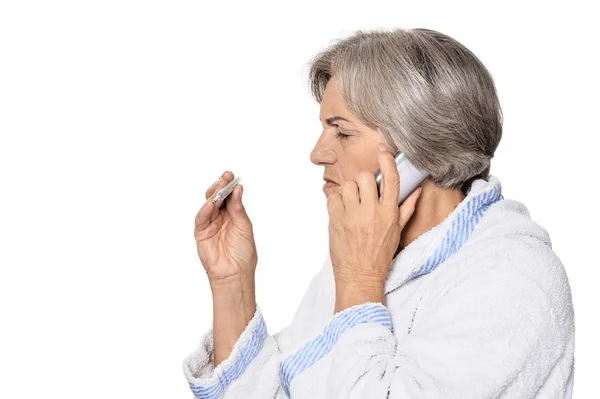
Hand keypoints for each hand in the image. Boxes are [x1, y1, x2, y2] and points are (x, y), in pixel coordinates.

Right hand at [194, 171, 257, 286]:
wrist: (235, 274)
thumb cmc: (243, 253)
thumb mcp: (244, 227)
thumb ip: (238, 209)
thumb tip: (238, 189)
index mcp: (233, 214)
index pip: (229, 196)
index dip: (229, 185)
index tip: (231, 175)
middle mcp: (220, 217)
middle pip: (217, 197)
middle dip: (220, 186)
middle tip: (225, 177)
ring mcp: (210, 224)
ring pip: (209, 205)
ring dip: (213, 195)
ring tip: (220, 186)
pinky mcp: (201, 233)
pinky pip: (201, 218)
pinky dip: (205, 210)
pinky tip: (211, 203)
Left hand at [327, 144, 422, 288]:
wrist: (359, 274)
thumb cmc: (379, 255)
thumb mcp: (397, 231)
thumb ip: (406, 208)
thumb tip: (417, 191)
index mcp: (389, 214)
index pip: (391, 180)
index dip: (387, 160)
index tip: (382, 149)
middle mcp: (371, 212)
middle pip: (366, 177)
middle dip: (363, 181)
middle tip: (362, 192)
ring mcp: (352, 216)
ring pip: (348, 185)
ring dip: (349, 190)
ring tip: (351, 204)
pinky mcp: (335, 220)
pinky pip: (333, 197)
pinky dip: (335, 200)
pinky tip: (341, 211)